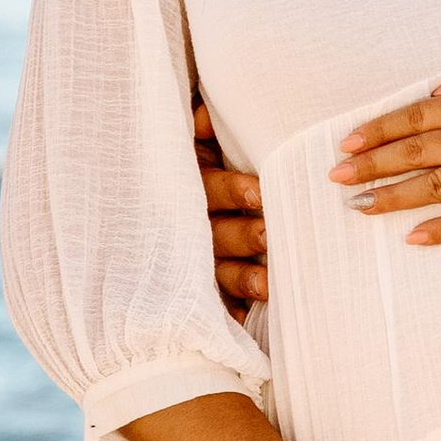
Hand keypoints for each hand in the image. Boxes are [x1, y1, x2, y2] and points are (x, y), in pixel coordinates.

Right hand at [194, 97, 266, 310]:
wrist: (172, 193)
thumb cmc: (205, 158)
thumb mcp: (199, 139)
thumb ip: (202, 124)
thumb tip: (204, 117)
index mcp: (194, 187)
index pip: (211, 189)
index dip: (233, 191)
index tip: (259, 192)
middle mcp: (193, 227)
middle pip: (217, 235)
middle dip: (243, 236)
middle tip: (268, 235)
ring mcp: (198, 262)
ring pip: (219, 273)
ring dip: (243, 279)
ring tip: (268, 285)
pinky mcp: (208, 290)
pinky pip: (220, 306)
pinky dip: (234, 314)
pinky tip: (249, 323)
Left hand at [331, 47, 440, 245]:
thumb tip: (437, 90)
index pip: (415, 115)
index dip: (378, 130)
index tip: (348, 142)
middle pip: (414, 153)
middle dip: (371, 166)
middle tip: (335, 178)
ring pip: (435, 189)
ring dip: (393, 199)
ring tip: (360, 208)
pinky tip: (414, 238)